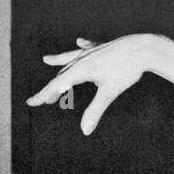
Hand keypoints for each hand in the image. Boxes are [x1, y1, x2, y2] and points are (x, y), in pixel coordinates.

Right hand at [27, 34, 156, 134]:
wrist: (142, 48)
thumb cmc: (125, 70)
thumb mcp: (109, 92)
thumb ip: (95, 111)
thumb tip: (85, 131)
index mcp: (80, 70)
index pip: (56, 85)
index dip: (43, 96)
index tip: (30, 103)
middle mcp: (82, 59)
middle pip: (62, 74)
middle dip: (52, 88)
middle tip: (45, 101)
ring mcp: (92, 52)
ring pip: (71, 58)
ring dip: (59, 62)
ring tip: (47, 60)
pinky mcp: (103, 48)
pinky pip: (88, 48)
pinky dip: (82, 47)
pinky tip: (80, 42)